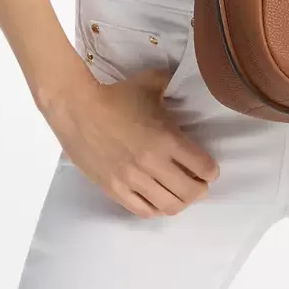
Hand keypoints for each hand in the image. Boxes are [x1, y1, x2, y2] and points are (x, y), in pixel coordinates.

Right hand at [41, 68, 219, 218]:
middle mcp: (153, 163)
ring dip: (181, 202)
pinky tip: (159, 200)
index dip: (210, 170)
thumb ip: (172, 82)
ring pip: (169, 206)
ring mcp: (133, 179)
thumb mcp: (151, 83)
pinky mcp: (115, 189)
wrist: (78, 109)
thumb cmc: (116, 96)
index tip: (209, 169)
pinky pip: (143, 211)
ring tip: (180, 194)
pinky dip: (157, 209)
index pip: (203, 167)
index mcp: (167, 139)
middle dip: (200, 189)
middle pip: (190, 192)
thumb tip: (184, 77)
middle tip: (199, 184)